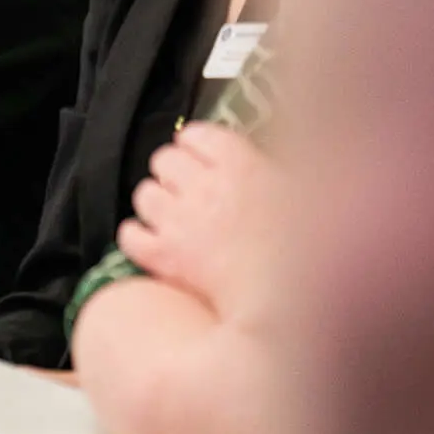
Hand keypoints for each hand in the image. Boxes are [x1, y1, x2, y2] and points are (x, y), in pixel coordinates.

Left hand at [115, 122, 281, 325]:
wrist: (284, 298)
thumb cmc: (303, 250)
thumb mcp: (300, 195)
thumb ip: (272, 175)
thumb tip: (258, 169)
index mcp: (240, 164)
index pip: (197, 135)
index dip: (194, 145)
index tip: (198, 155)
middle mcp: (203, 185)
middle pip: (165, 159)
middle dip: (172, 172)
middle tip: (185, 188)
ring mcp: (178, 219)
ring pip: (144, 194)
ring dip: (155, 202)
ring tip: (171, 217)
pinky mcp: (162, 254)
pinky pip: (130, 234)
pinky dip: (137, 237)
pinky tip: (152, 243)